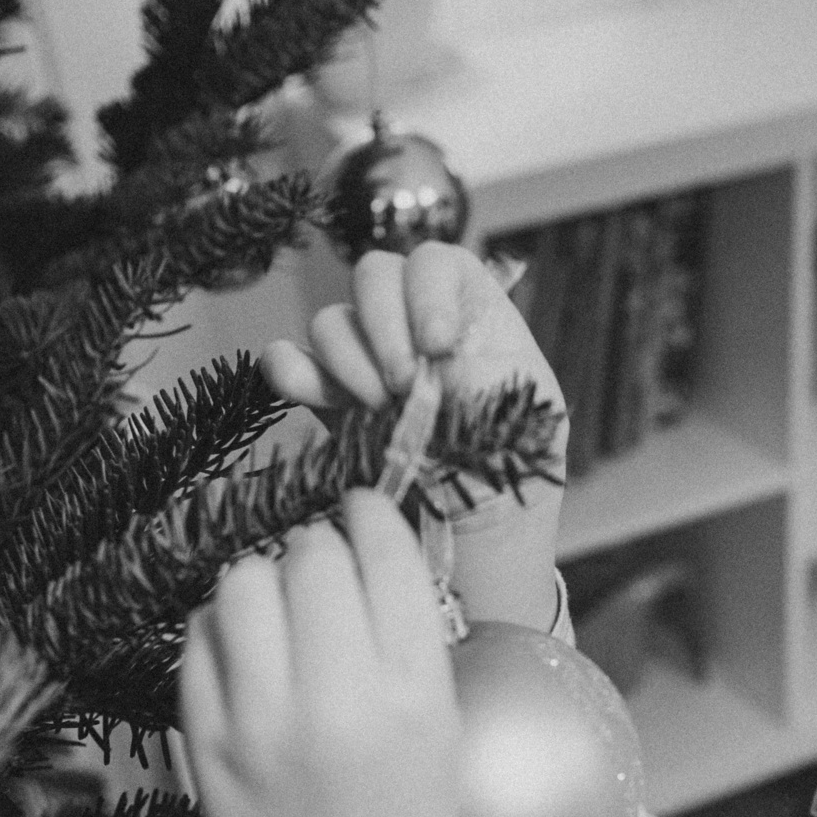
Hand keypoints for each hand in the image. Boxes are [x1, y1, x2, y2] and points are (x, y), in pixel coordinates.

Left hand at [179, 489, 459, 816]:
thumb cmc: (405, 807)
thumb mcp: (438, 716)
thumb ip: (406, 627)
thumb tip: (361, 529)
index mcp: (412, 695)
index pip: (384, 557)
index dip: (370, 514)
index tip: (361, 507)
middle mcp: (335, 703)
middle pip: (311, 558)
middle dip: (318, 547)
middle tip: (321, 570)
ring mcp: (259, 723)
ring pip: (243, 581)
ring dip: (264, 578)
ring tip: (279, 608)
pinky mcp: (202, 739)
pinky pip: (198, 635)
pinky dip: (223, 626)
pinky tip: (247, 651)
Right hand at [262, 245, 564, 628]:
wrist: (473, 553)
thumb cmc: (513, 484)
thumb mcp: (525, 425)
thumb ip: (485, 374)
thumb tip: (433, 352)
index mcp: (475, 322)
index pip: (438, 263)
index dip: (427, 289)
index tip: (436, 343)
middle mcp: (416, 333)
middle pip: (376, 275)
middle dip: (384, 324)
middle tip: (401, 386)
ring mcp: (369, 366)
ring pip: (332, 321)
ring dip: (349, 360)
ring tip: (377, 411)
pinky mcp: (330, 406)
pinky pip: (291, 365)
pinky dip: (292, 371)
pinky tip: (304, 392)